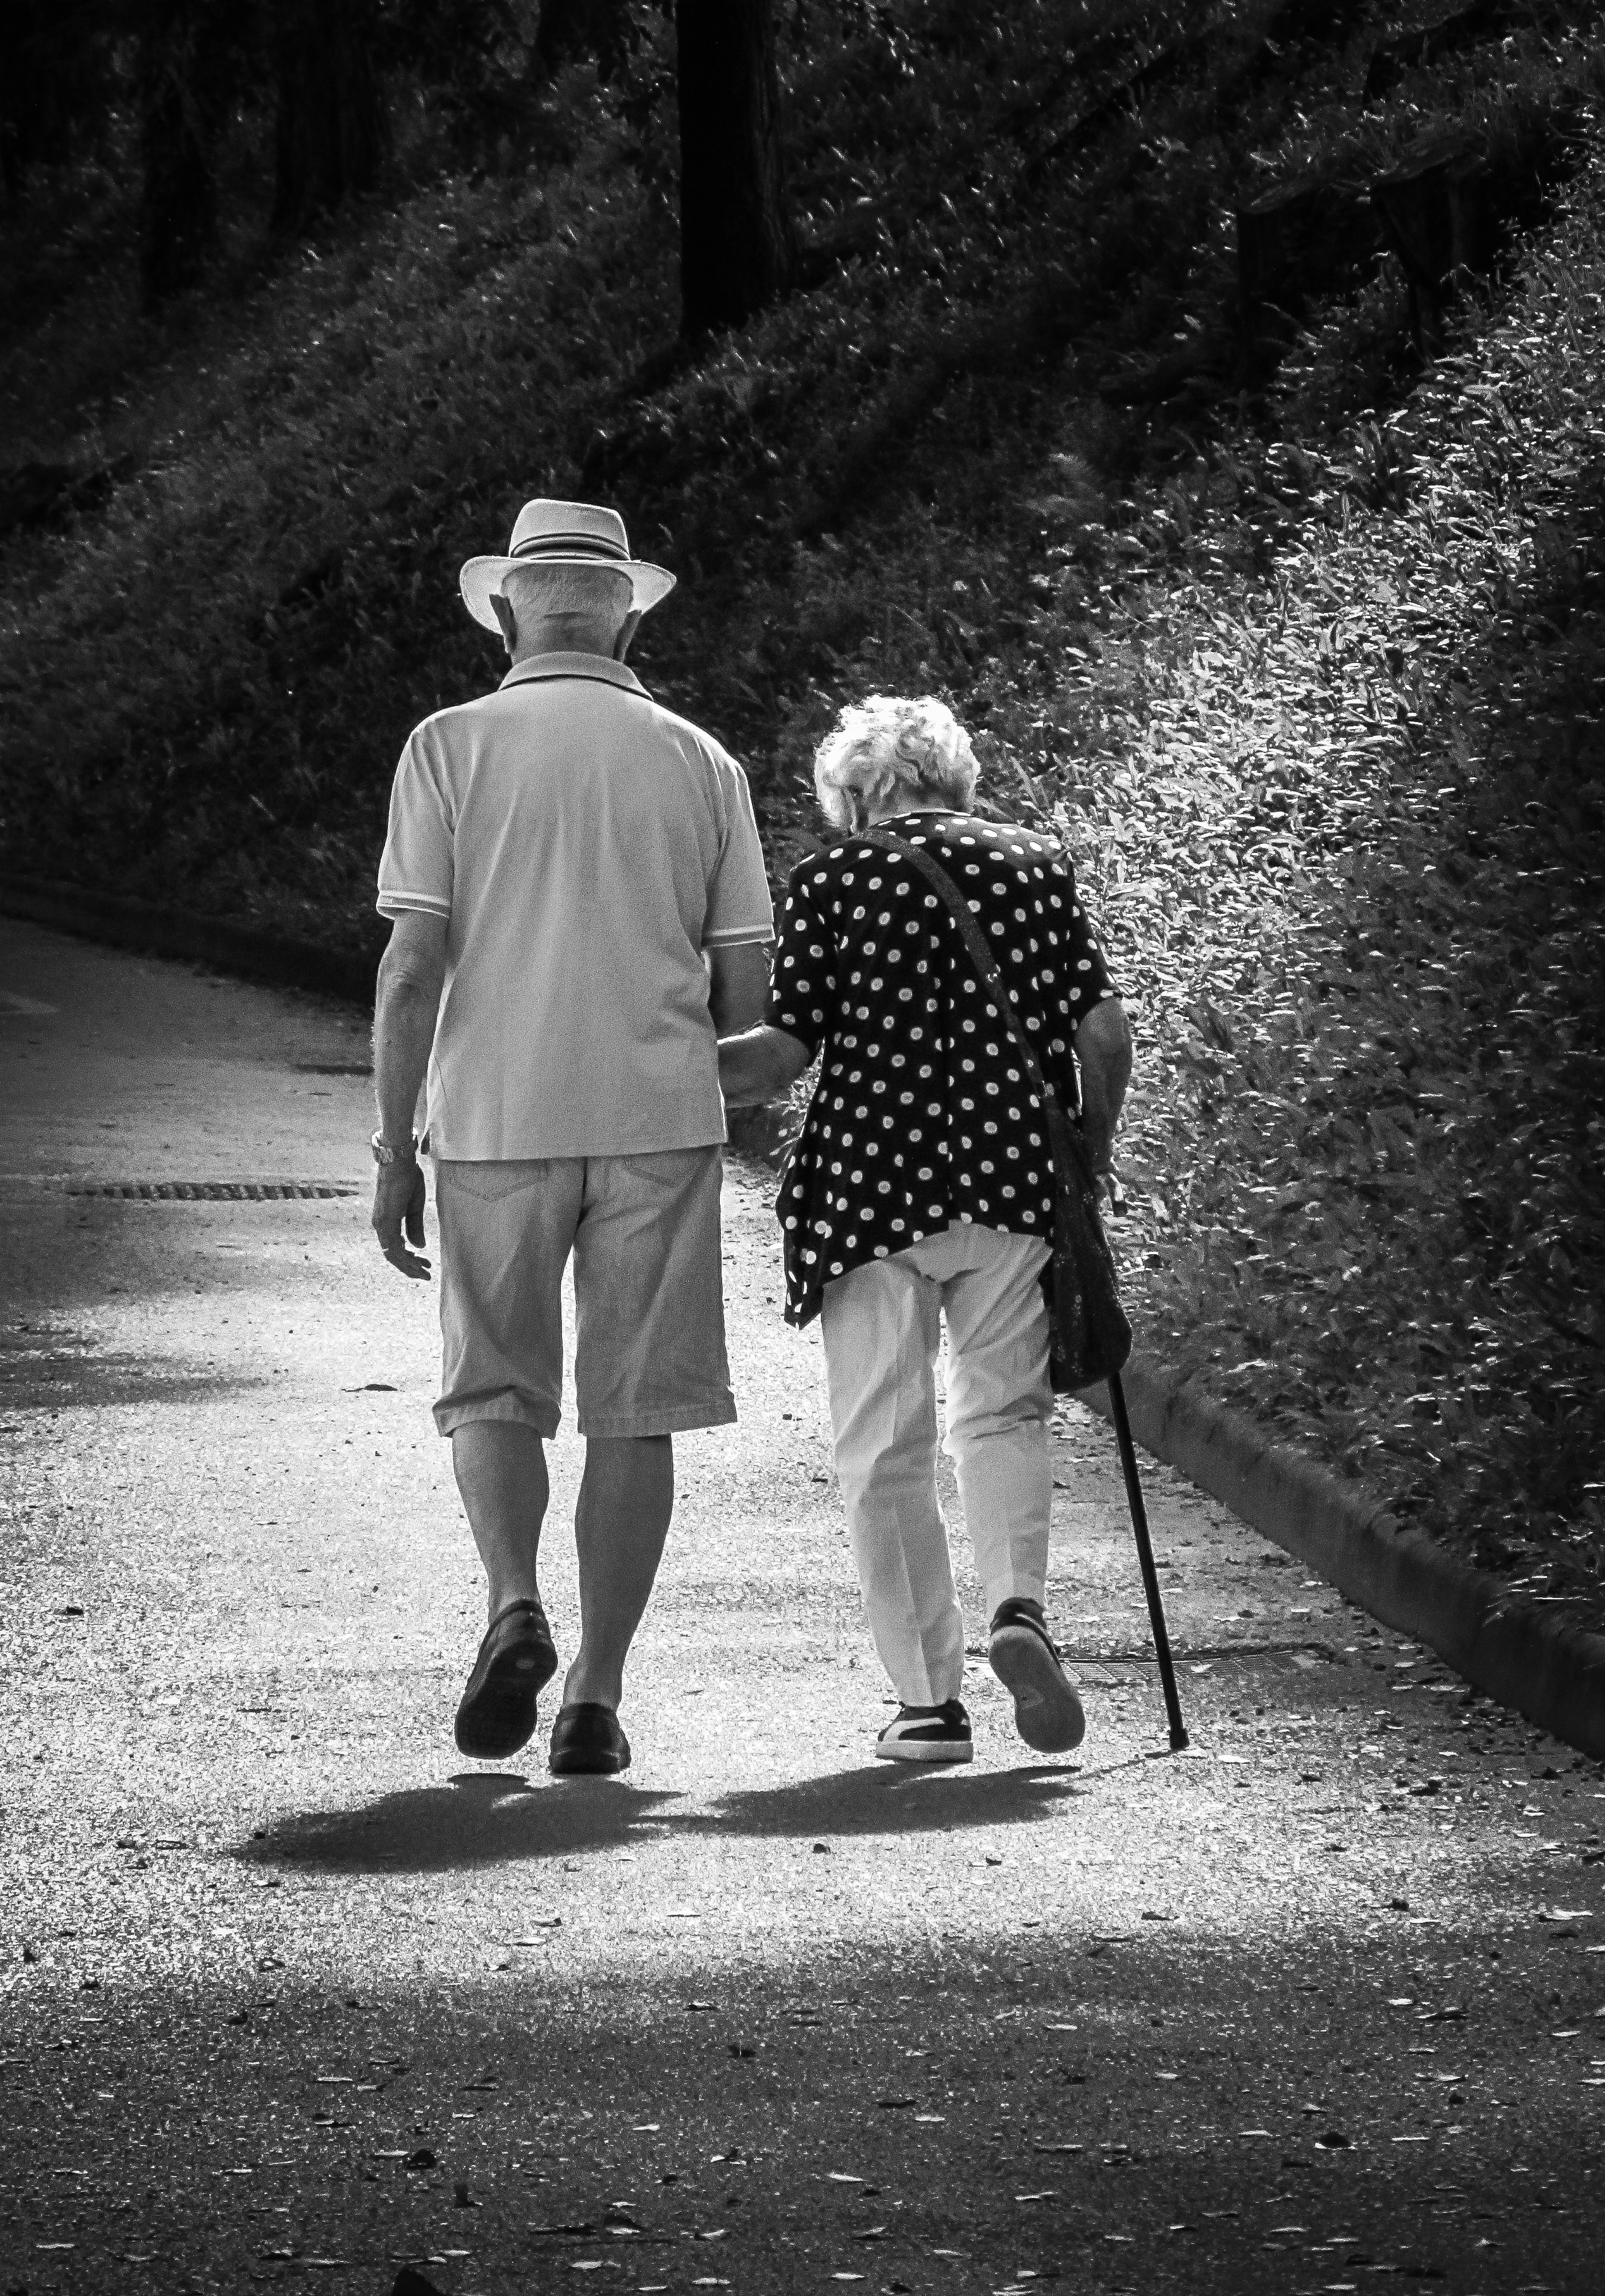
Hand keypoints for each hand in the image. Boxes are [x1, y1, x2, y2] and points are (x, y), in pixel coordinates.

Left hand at [372, 1158, 429, 1278]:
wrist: (399, 1162)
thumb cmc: (407, 1179)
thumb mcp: (414, 1207)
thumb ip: (414, 1227)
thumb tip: (418, 1246)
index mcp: (386, 1222)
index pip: (395, 1248)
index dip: (409, 1260)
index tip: (424, 1265)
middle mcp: (380, 1225)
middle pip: (393, 1256)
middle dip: (410, 1268)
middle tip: (426, 1275)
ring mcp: (381, 1224)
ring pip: (393, 1255)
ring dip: (409, 1266)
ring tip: (424, 1273)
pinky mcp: (385, 1221)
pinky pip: (393, 1247)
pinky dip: (405, 1258)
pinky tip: (417, 1263)